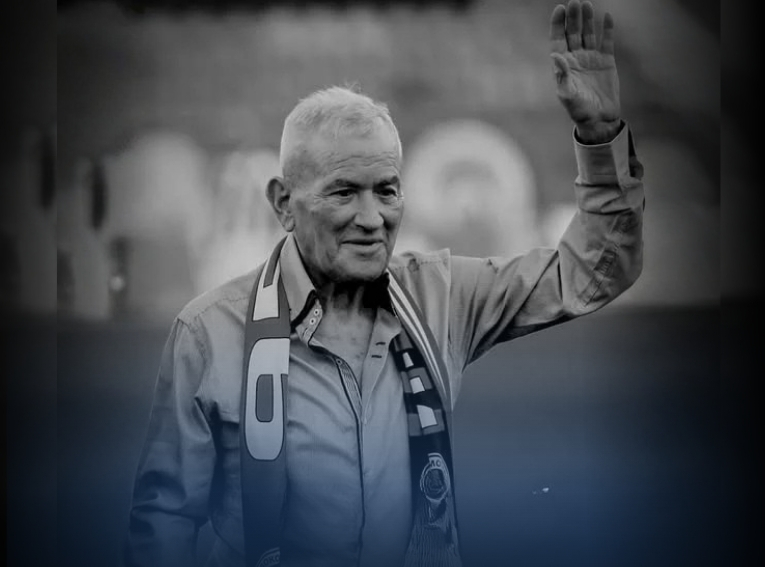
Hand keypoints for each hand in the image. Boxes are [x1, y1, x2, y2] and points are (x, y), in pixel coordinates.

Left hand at [550, 0, 620, 142]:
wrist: (599, 119)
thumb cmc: (579, 110)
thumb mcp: (567, 95)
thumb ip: (561, 76)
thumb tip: (555, 56)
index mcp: (563, 66)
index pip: (558, 40)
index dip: (557, 25)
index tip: (559, 9)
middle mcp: (576, 59)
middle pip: (573, 33)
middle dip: (573, 18)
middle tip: (575, 2)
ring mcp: (591, 59)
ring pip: (588, 34)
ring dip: (587, 20)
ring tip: (586, 5)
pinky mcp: (606, 61)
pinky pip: (606, 42)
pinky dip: (607, 30)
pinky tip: (606, 17)